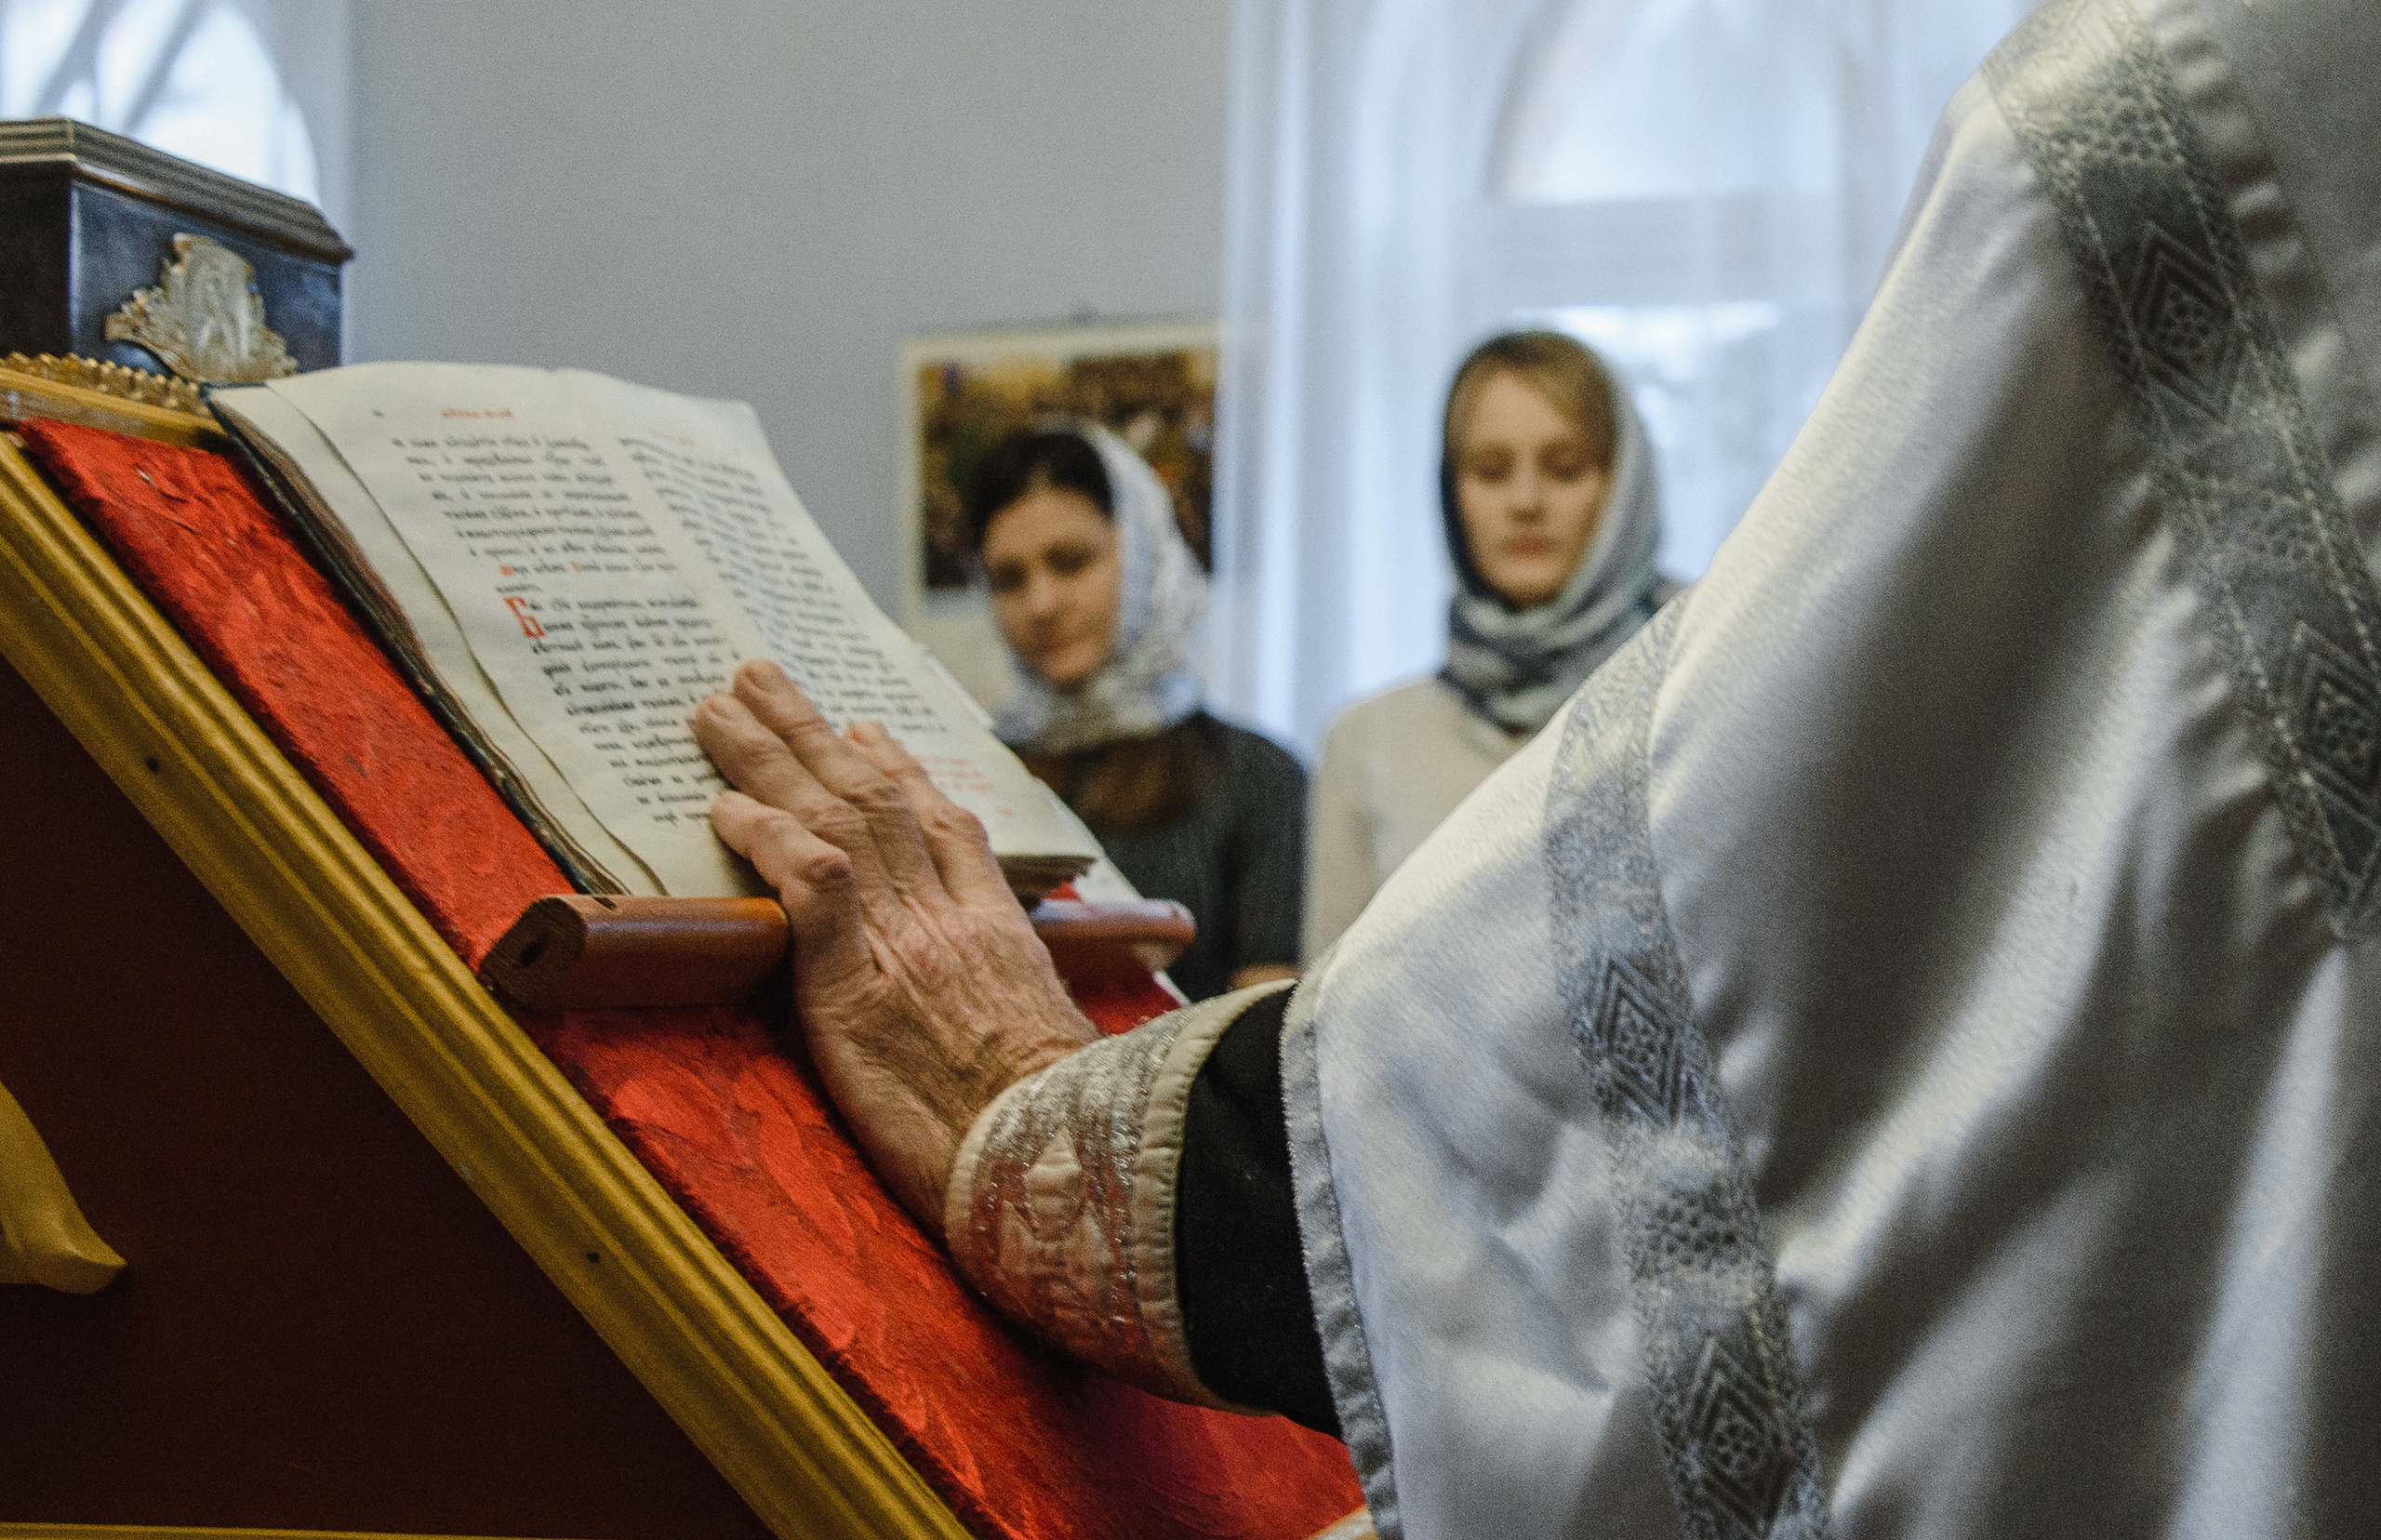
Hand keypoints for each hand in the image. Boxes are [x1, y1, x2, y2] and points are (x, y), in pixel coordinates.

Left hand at [693, 661, 1095, 1227]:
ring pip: (835, 818)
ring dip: (771, 754)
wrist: (1062, 1165)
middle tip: (762, 677)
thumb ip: (1015, 1011)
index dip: (902, 773)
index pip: (946, 828)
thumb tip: (1006, 1021)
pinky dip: (767, 835)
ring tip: (721, 706)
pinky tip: (724, 804)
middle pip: (877, 798)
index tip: (868, 731)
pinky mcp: (858, 982)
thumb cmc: (1059, 1134)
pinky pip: (809, 882)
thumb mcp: (1049, 1049)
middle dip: (816, 732)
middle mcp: (951, 921)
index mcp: (999, 934)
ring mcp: (906, 943)